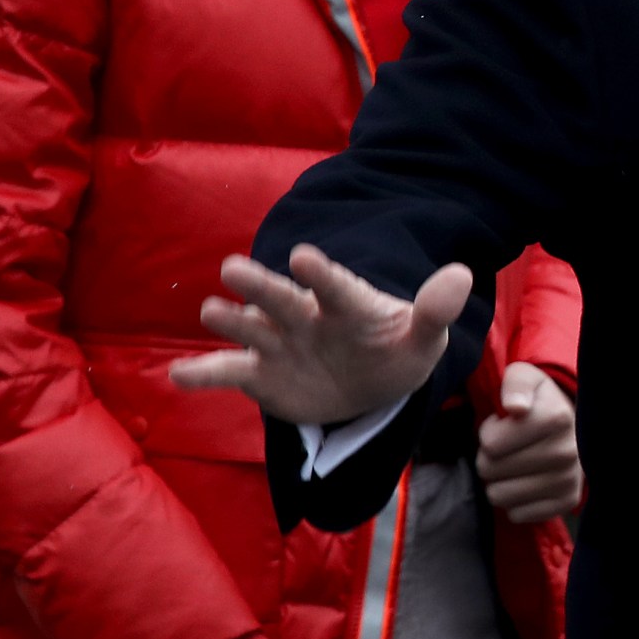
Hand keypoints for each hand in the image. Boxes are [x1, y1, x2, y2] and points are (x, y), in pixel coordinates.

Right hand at [170, 245, 470, 424]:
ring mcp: (279, 342)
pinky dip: (203, 373)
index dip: (322, 273)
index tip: (304, 255)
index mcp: (347, 303)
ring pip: (251, 328)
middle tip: (234, 268)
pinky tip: (177, 376)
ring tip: (212, 312)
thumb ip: (435, 310)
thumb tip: (462, 274)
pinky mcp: (260, 373)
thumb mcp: (422, 337)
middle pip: (282, 298)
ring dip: (230, 321)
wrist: (369, 383)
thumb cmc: (395, 350)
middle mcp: (306, 316)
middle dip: (260, 285)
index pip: (335, 285)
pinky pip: (229, 372)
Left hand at [478, 362, 582, 522]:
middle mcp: (567, 451)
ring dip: (499, 481)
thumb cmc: (539, 402)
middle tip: (506, 448)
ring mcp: (569, 480)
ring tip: (514, 464)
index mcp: (557, 418)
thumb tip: (515, 406)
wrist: (574, 425)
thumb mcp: (524, 378)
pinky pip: (517, 514)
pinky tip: (526, 481)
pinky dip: (515, 500)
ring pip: (499, 496)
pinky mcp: (568, 502)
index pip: (490, 444)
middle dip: (489, 458)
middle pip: (490, 470)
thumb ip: (514, 384)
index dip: (488, 433)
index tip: (503, 425)